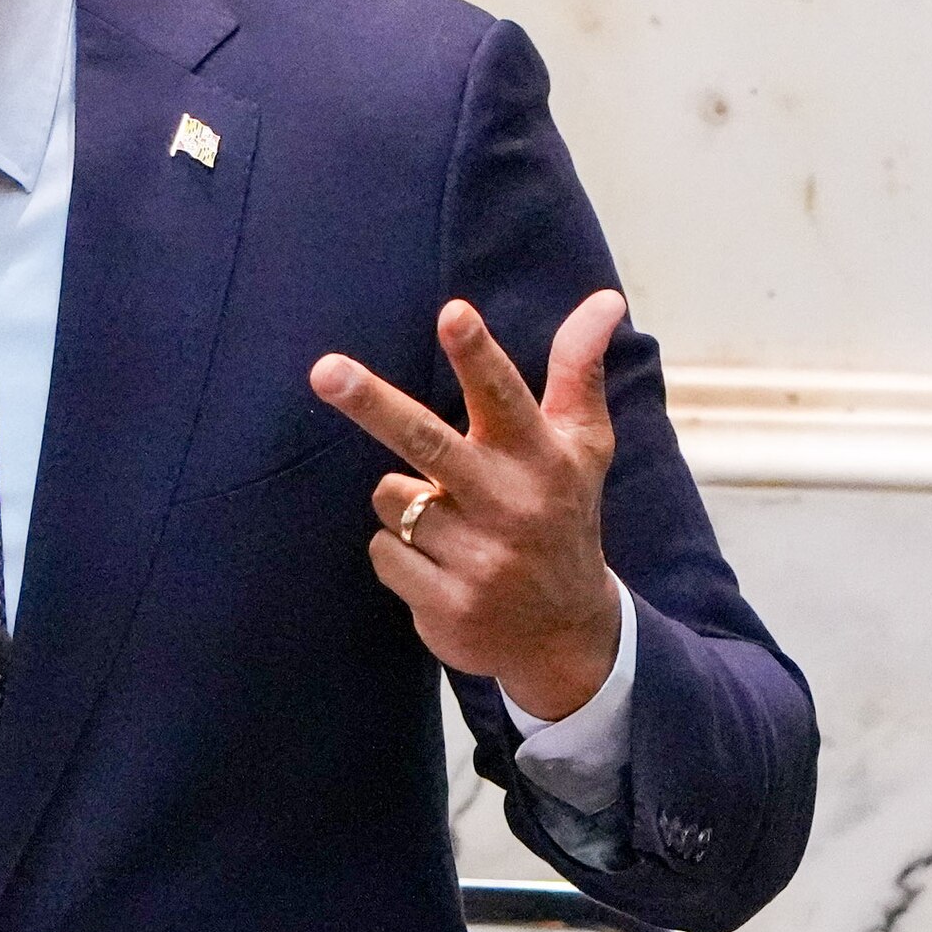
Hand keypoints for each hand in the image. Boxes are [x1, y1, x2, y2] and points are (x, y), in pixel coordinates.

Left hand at [309, 292, 625, 722]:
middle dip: (373, 403)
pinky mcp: (448, 603)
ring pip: (392, 497)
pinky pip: (385, 551)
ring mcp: (479, 558)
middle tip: (325, 370)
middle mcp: (511, 504)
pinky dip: (399, 552)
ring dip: (405, 502)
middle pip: (427, 442)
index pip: (504, 396)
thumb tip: (606, 297)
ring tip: (450, 523)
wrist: (566, 635)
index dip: (477, 354)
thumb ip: (579, 370)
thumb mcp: (582, 445)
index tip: (453, 312)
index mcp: (541, 458)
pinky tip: (438, 565)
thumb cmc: (563, 516)